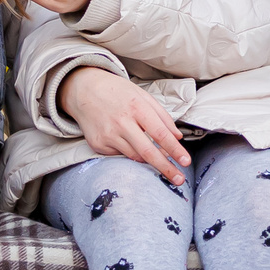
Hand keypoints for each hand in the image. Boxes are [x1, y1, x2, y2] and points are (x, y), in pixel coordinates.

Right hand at [59, 66, 190, 185]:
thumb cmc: (118, 92)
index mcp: (137, 107)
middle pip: (148, 151)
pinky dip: (129, 152)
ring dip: (149, 160)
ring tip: (157, 158)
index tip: (186, 161)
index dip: (175, 149)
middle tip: (179, 179)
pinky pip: (121, 154)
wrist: (84, 90)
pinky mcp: (98, 144)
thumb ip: (162, 116)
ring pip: (135, 156)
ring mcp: (108, 135)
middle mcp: (122, 122)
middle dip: (166, 168)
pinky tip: (126, 140)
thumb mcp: (142, 96)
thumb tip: (177, 137)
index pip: (160, 133)